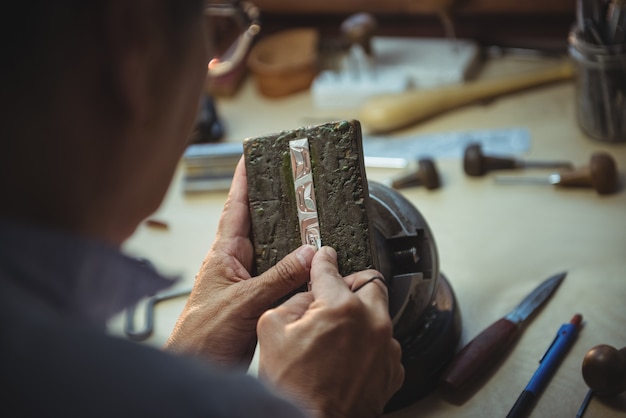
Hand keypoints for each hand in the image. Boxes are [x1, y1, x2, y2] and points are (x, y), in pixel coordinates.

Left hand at [165, 157, 316, 366]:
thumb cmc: (203, 335)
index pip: (235, 208)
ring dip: (291, 239)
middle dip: (277, 205)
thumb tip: (308, 253)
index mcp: (223, 255)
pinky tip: (312, 265)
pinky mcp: (257, 300)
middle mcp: (235, 263)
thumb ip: (278, 277)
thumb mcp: (244, 301)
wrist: (198, 367)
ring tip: (315, 219)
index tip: (251, 156)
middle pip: (259, 225)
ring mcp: (247, 281)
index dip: (243, 181)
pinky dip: (296, 268)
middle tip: (298, 184)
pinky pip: (281, 276)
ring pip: (273, 252)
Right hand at [257, 246, 404, 417]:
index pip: (331, 268)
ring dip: (361, 316)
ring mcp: (386, 347)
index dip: (324, 259)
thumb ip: (292, 301)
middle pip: (371, 283)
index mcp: (341, 307)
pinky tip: (348, 357)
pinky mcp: (392, 368)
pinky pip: (384, 344)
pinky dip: (368, 344)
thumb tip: (308, 296)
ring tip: (337, 336)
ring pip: (379, 315)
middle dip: (353, 282)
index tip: (325, 255)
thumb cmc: (294, 387)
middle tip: (336, 293)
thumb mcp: (272, 331)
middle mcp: (371, 322)